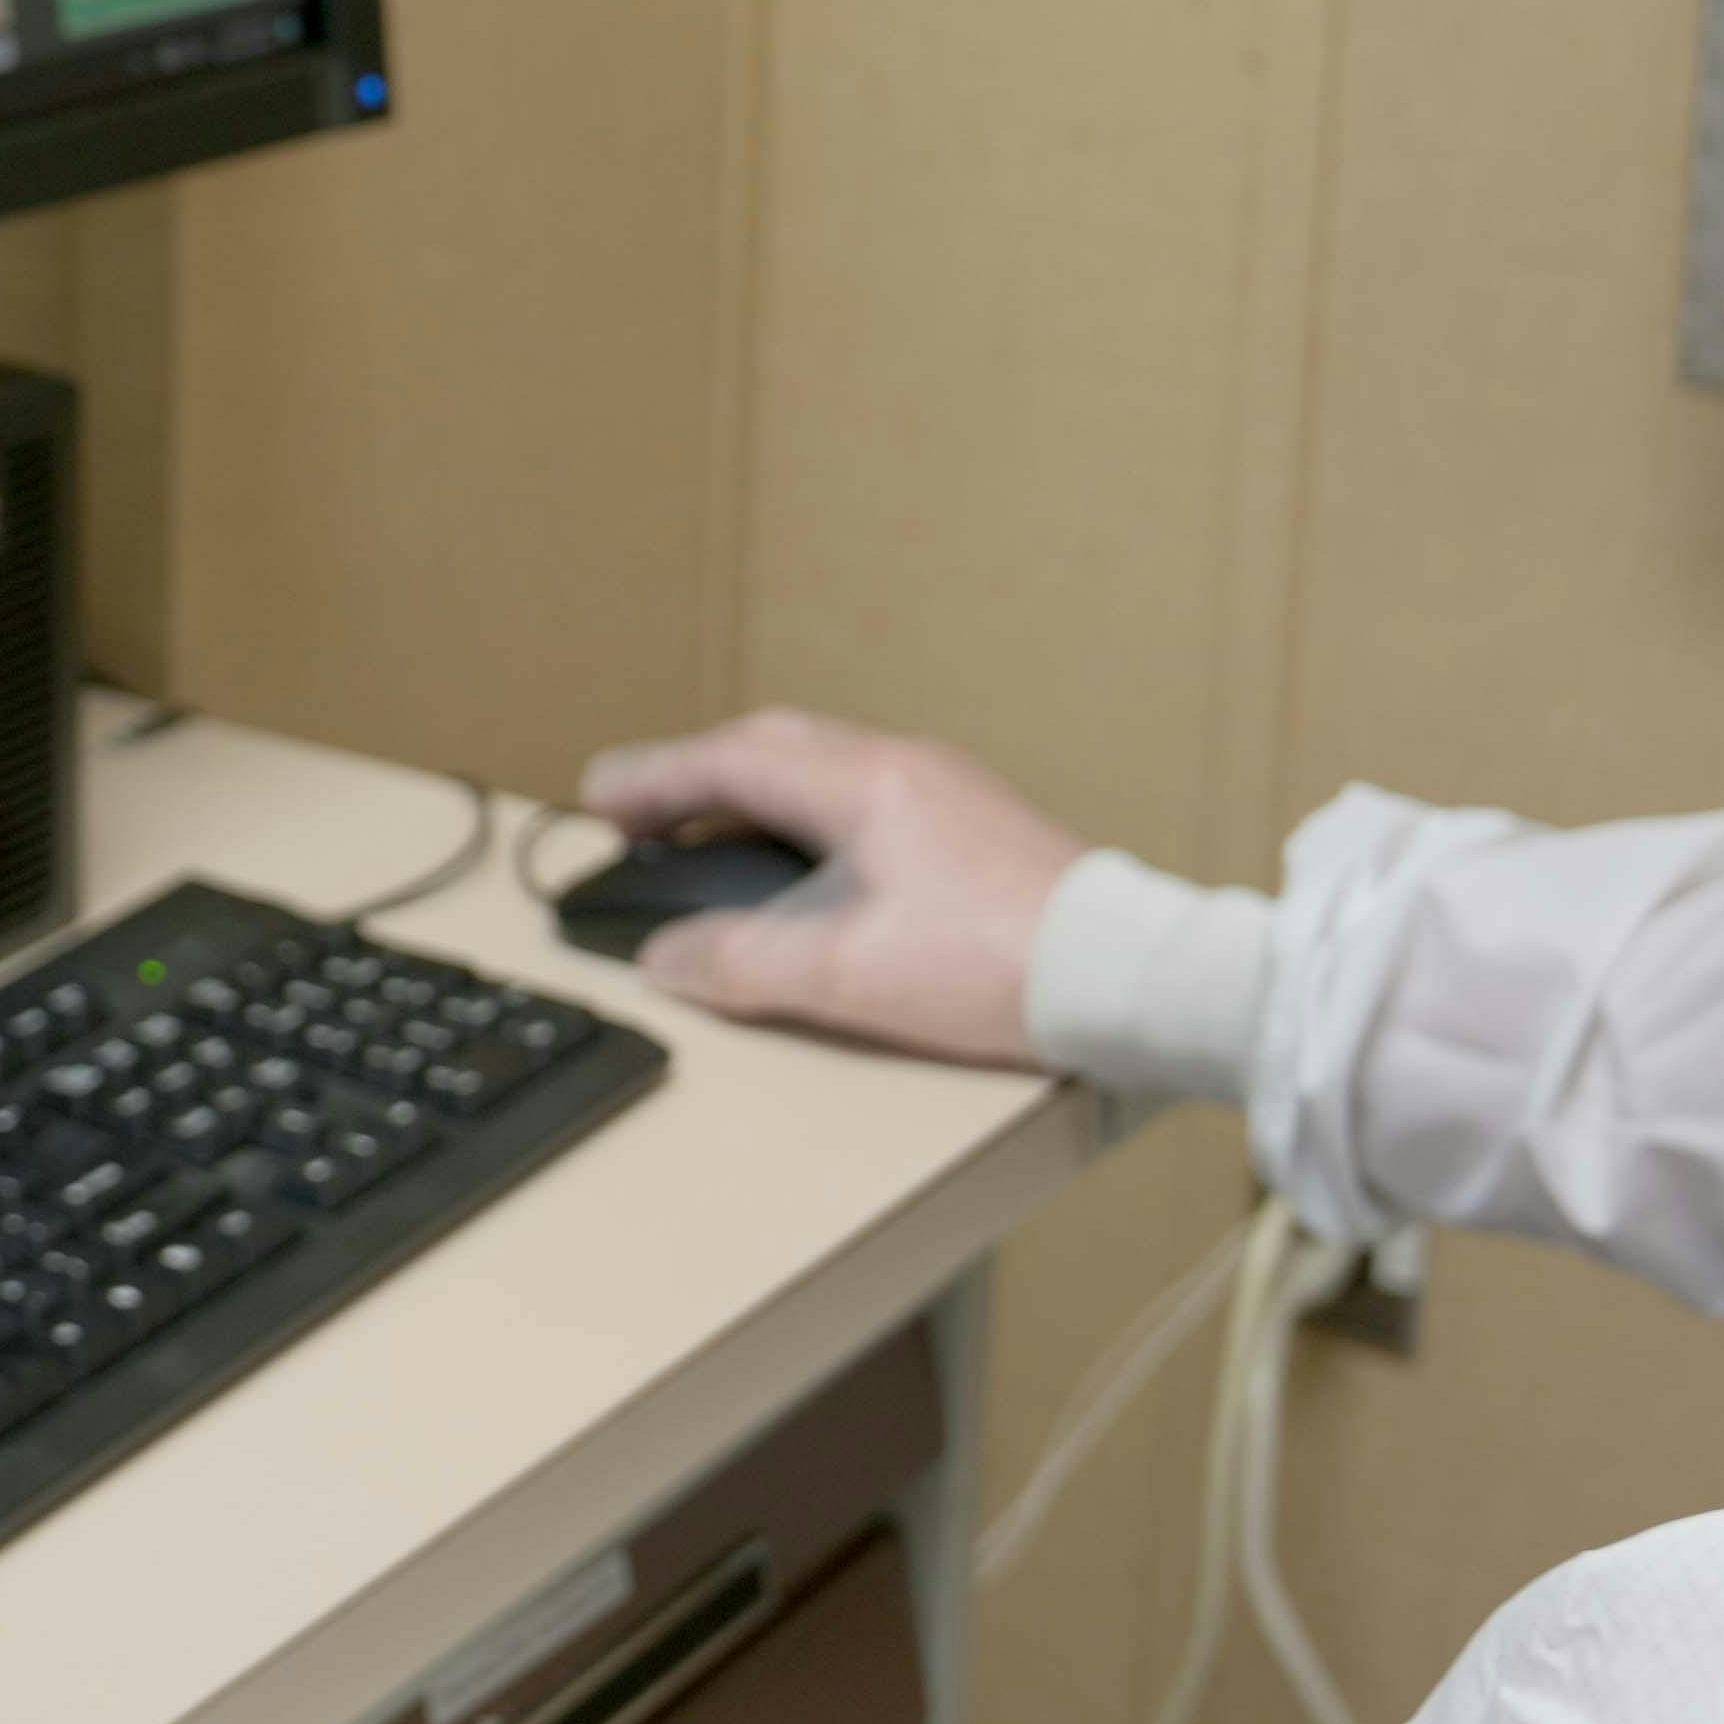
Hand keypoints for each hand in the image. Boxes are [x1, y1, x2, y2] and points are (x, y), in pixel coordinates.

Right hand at [575, 708, 1091, 1067]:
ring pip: (822, 766)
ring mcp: (946, 792)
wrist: (1127, 977)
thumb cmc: (1001, 969)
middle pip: (772, 746)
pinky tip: (807, 864)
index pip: (730, 761)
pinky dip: (806, 813)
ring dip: (751, 791)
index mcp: (864, 785)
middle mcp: (904, 768)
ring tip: (707, 839)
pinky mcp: (977, 828)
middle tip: (639, 815)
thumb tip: (669, 957)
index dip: (652, 779)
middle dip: (694, 774)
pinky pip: (865, 794)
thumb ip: (742, 964)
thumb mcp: (847, 978)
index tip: (597, 798)